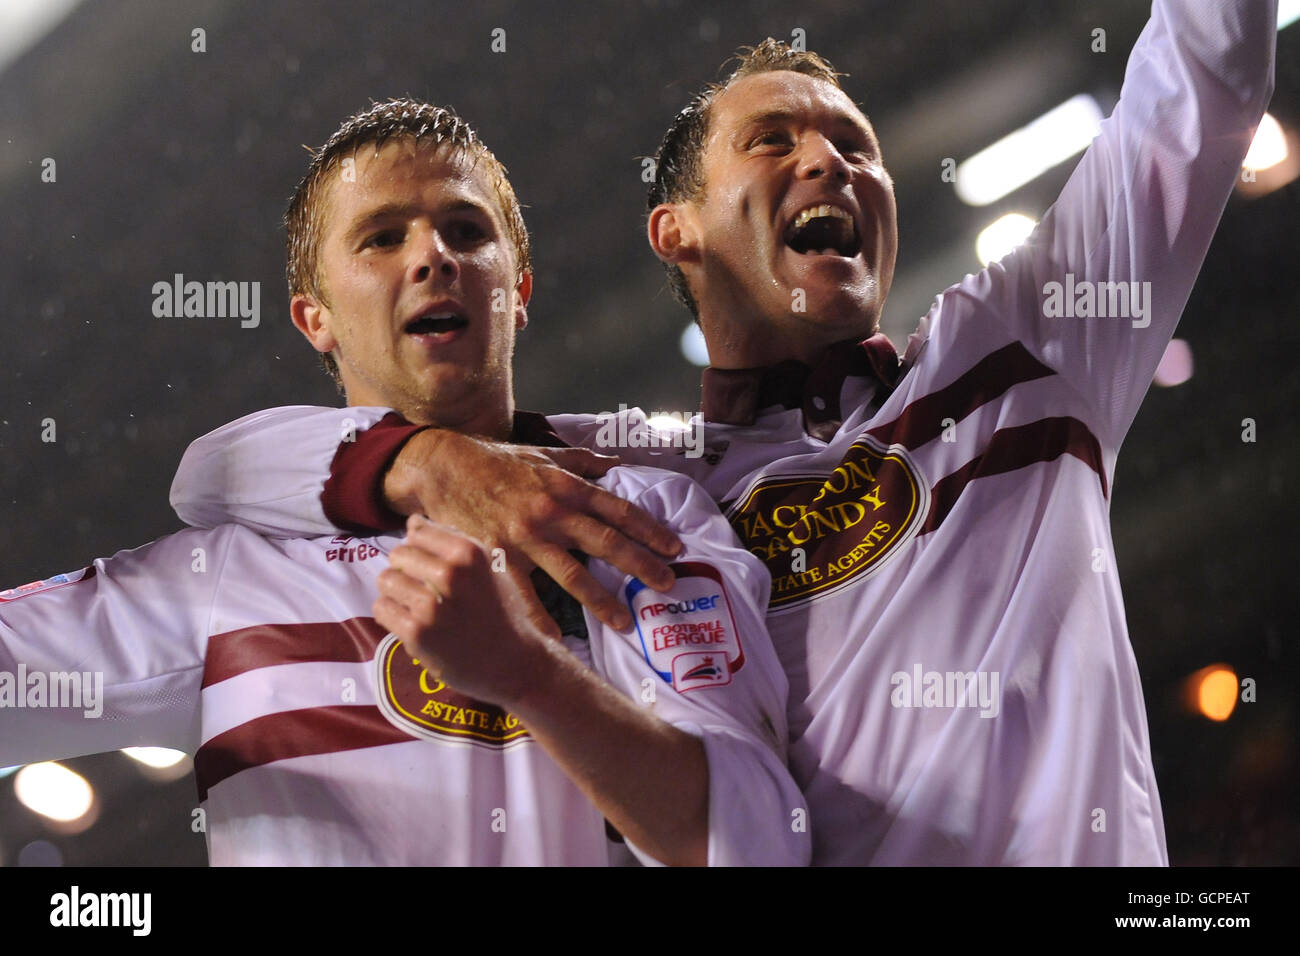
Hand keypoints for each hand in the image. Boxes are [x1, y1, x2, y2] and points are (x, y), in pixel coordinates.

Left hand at [373, 515, 558, 706]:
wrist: (514, 664)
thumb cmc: (502, 613)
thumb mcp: (489, 569)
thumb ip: (452, 542)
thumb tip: (412, 521)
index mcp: (470, 552)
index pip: (418, 532)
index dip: (420, 548)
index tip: (429, 566)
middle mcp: (451, 574)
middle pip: (398, 554)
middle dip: (405, 570)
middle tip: (421, 589)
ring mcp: (431, 606)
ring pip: (385, 580)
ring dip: (395, 592)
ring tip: (414, 605)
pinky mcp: (417, 634)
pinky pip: (382, 609)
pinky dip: (390, 614)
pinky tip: (410, 622)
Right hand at [383, 429, 681, 630]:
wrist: (444, 467)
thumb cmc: (495, 461)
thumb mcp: (541, 453)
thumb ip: (581, 460)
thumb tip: (616, 462)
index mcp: (567, 487)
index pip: (619, 510)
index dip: (651, 529)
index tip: (675, 547)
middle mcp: (552, 512)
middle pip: (607, 542)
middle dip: (642, 565)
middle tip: (668, 583)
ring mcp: (526, 536)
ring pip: (573, 574)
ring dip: (602, 600)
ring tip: (624, 622)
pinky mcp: (498, 555)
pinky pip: (524, 594)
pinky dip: (540, 619)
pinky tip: (557, 641)